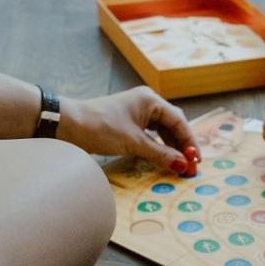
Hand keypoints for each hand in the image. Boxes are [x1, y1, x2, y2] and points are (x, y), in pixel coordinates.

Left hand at [58, 86, 197, 170]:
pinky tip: (163, 159)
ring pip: (161, 131)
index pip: (178, 121)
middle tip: (191, 165)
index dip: (189, 142)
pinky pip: (150, 135)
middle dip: (182, 145)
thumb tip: (183, 165)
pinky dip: (158, 147)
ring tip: (179, 165)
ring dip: (171, 148)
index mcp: (150, 100)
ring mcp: (136, 113)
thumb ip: (160, 154)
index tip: (196, 160)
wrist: (68, 125)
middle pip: (172, 125)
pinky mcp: (127, 124)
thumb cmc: (100, 127)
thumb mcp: (133, 142)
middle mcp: (146, 103)